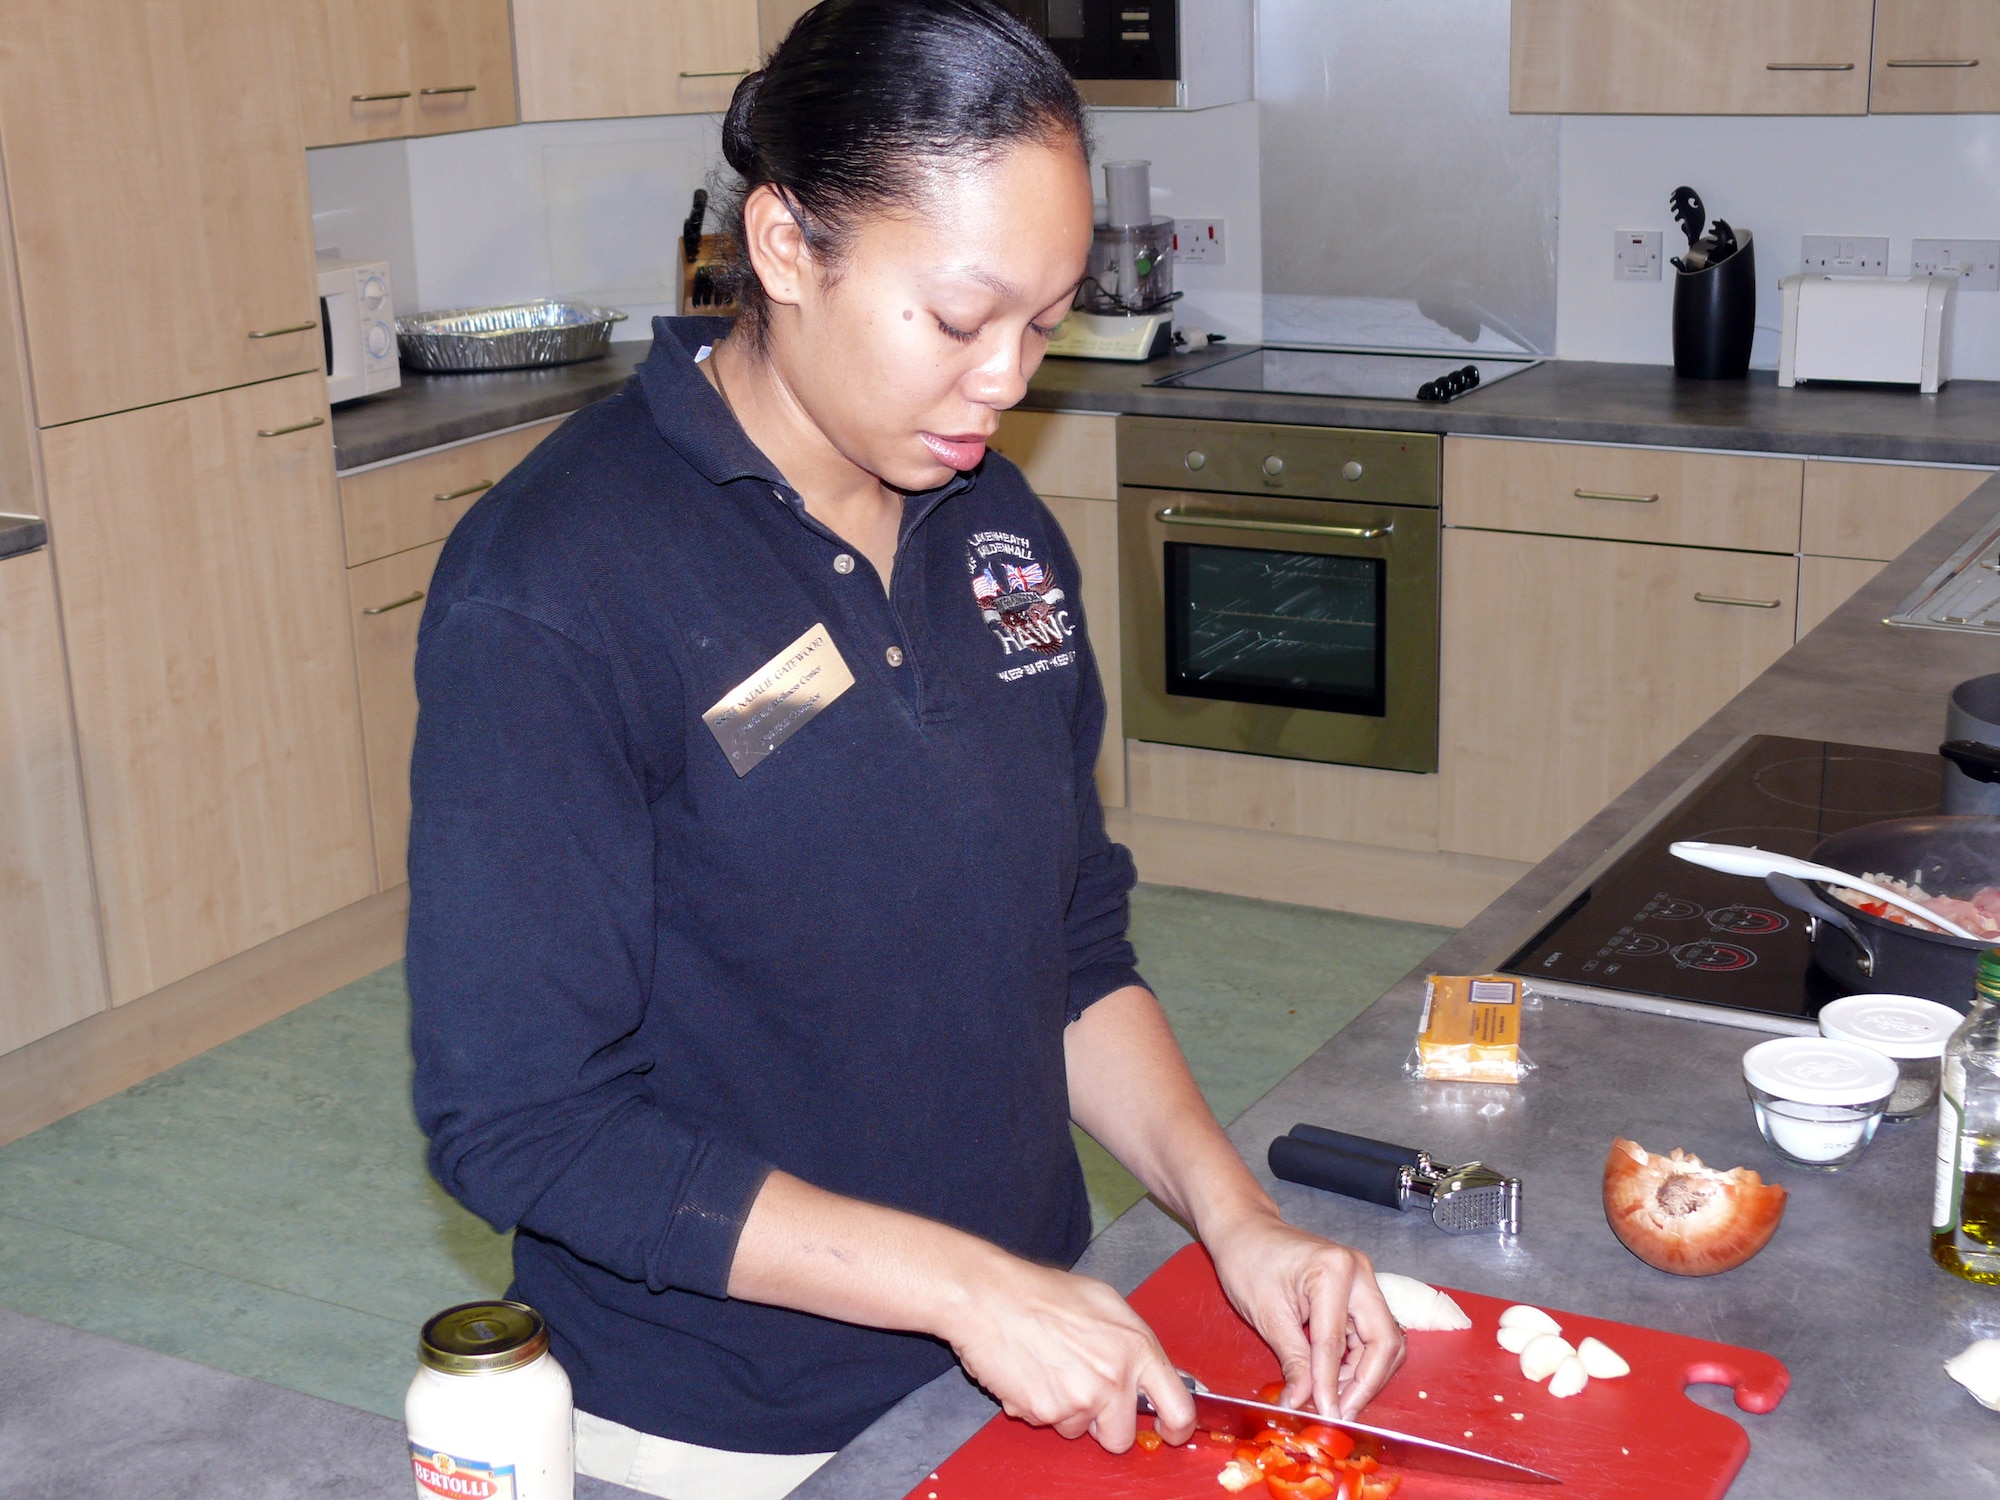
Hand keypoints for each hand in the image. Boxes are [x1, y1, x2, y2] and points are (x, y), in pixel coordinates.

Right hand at [942, 1250, 1198, 1452]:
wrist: (989, 1296)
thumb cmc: (1040, 1292)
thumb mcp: (1104, 1302)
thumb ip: (1131, 1341)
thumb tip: (1147, 1372)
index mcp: (1136, 1346)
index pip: (1178, 1407)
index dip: (1176, 1429)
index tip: (1168, 1433)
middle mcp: (1115, 1377)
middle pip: (1121, 1437)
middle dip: (1103, 1425)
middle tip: (1082, 1394)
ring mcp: (1081, 1398)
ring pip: (1079, 1431)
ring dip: (1065, 1411)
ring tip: (1048, 1369)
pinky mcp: (1047, 1412)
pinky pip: (1046, 1424)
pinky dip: (1037, 1407)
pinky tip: (1029, 1374)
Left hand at [1204, 1209, 1405, 1419]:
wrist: (1245, 1230)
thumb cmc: (1248, 1260)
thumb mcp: (1267, 1315)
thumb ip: (1293, 1361)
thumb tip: (1303, 1402)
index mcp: (1334, 1271)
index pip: (1337, 1343)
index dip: (1332, 1385)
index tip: (1326, 1415)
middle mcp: (1359, 1273)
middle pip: (1383, 1342)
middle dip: (1366, 1383)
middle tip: (1340, 1412)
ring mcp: (1363, 1281)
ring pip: (1382, 1341)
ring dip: (1363, 1375)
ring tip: (1333, 1399)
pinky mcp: (1358, 1291)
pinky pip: (1369, 1334)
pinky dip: (1356, 1361)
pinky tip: (1334, 1380)